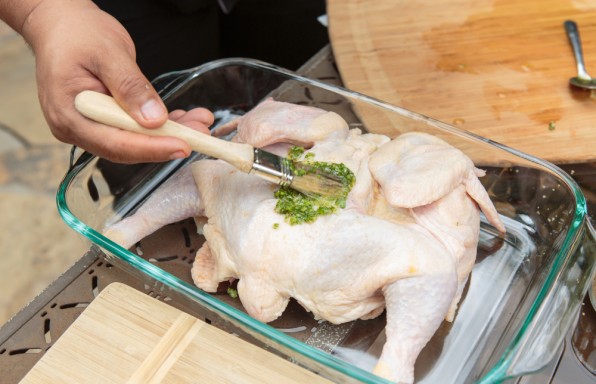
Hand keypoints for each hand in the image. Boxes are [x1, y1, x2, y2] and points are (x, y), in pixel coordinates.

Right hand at [21, 0, 212, 162]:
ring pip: (133, 141)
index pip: (115, 143)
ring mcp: (88, 127)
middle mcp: (76, 128)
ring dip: (168, 134)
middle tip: (200, 133)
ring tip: (198, 122)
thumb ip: (130, 87)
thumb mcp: (109, 54)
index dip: (152, 148)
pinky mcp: (101, 122)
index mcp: (69, 114)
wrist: (61, 26)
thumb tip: (153, 119)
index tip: (183, 145)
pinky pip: (132, 131)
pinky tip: (181, 119)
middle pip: (127, 147)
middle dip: (166, 142)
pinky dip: (158, 127)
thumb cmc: (77, 34)